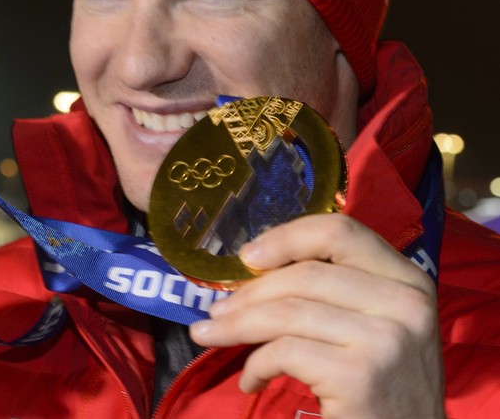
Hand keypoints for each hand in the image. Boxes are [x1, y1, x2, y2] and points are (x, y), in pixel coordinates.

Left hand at [189, 214, 443, 417]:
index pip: (340, 231)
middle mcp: (406, 304)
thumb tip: (255, 264)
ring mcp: (386, 339)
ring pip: (286, 313)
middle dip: (248, 293)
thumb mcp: (374, 326)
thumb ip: (334, 291)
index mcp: (409, 281)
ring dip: (236, 326)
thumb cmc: (382, 388)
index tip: (247, 256)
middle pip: (304, 275)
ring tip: (211, 336)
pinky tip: (251, 380)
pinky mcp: (360, 375)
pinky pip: (283, 352)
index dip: (286, 238)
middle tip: (216, 310)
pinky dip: (255, 365)